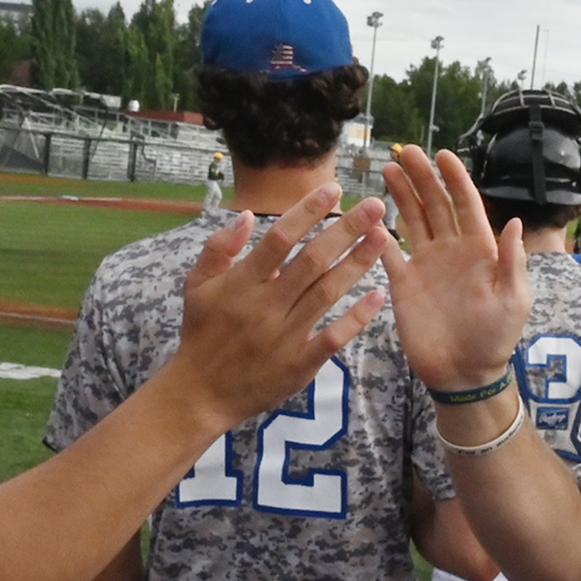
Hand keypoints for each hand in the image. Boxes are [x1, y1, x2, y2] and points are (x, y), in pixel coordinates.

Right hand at [166, 182, 389, 431]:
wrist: (201, 392)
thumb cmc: (202, 332)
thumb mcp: (196, 285)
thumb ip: (218, 248)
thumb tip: (245, 214)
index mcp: (242, 283)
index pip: (279, 238)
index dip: (307, 211)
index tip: (334, 188)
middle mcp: (266, 305)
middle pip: (312, 260)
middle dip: (347, 230)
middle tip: (376, 206)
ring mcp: (285, 336)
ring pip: (327, 293)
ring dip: (358, 264)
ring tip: (384, 237)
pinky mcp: (300, 364)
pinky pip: (333, 337)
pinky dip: (357, 317)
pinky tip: (378, 295)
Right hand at [373, 143, 534, 392]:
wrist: (464, 373)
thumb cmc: (495, 338)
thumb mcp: (513, 300)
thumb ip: (511, 262)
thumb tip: (513, 222)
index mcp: (479, 249)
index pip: (466, 204)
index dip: (455, 179)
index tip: (443, 155)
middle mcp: (451, 250)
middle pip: (435, 204)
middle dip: (422, 177)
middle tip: (407, 152)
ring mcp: (426, 264)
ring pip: (412, 219)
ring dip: (401, 194)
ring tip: (388, 169)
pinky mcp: (403, 282)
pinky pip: (388, 252)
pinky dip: (378, 233)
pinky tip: (368, 214)